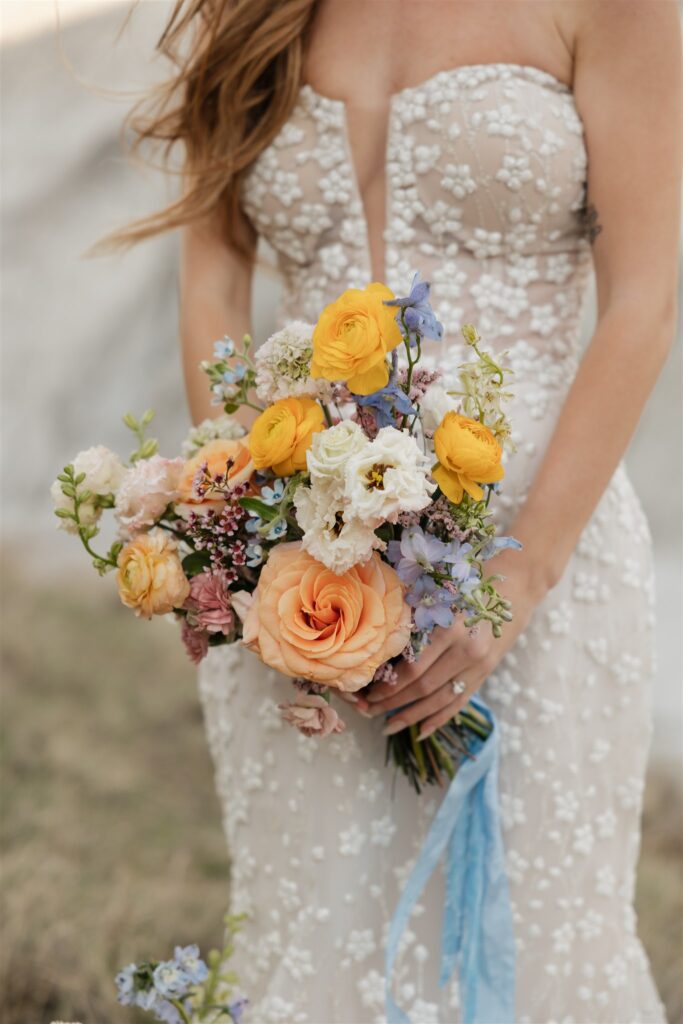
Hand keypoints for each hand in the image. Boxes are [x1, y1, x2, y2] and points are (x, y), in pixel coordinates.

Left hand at [358, 554, 541, 739]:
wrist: (518, 583)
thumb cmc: (469, 580)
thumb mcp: (440, 593)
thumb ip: (412, 615)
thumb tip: (375, 643)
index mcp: (450, 628)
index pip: (412, 667)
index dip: (387, 684)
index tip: (364, 691)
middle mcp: (466, 650)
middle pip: (422, 687)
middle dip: (392, 703)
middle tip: (366, 710)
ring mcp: (479, 665)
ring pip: (439, 700)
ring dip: (411, 716)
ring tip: (387, 727)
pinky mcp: (486, 673)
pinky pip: (459, 702)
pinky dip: (439, 718)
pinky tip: (420, 731)